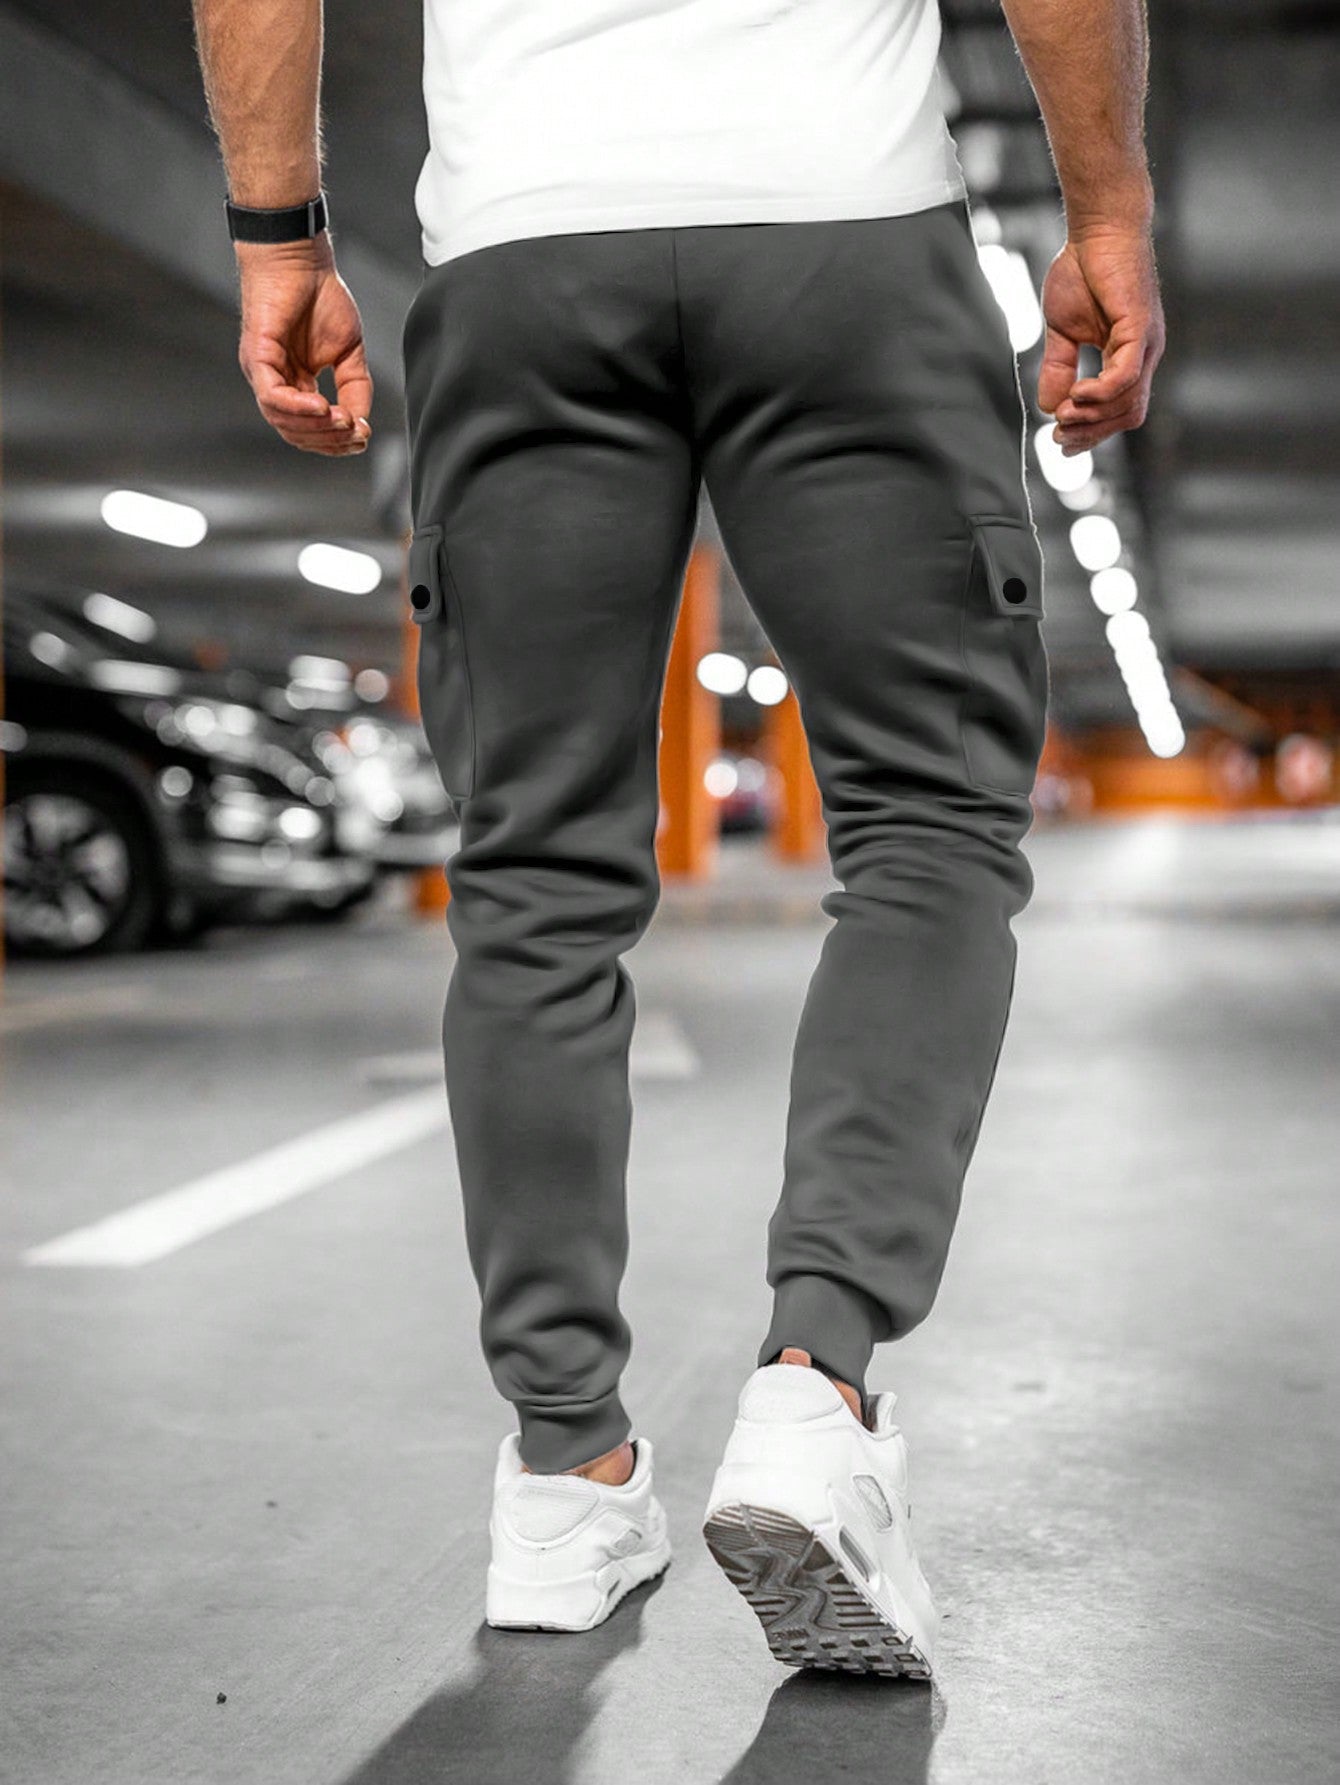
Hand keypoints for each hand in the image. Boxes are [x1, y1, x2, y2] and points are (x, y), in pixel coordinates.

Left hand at [235, 237, 372, 455]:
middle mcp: (274, 382)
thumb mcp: (349, 352)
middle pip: (295, 433)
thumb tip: (360, 421)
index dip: (337, 441)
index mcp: (295, 384)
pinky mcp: (257, 356)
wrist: (299, 257)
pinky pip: (272, 397)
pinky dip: (298, 408)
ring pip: (282, 421)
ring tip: (343, 421)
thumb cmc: (319, 295)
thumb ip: (355, 387)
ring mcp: (262, 371)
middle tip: (356, 434)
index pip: (310, 429)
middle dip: (329, 440)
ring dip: (316, 428)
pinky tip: (323, 407)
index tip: (363, 436)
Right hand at [1036, 223, 1164, 455]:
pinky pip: (1125, 376)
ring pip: (1128, 403)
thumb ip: (1059, 368)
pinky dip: (1101, 393)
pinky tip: (1076, 394)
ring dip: (1093, 417)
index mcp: (1129, 357)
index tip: (1061, 441)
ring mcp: (1145, 343)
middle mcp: (1144, 355)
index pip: (1119, 411)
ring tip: (1063, 415)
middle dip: (1092, 433)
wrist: (1096, 229)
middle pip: (1128, 416)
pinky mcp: (1139, 328)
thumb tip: (1048, 406)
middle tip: (1059, 436)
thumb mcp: (1062, 332)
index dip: (1092, 433)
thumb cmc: (1083, 271)